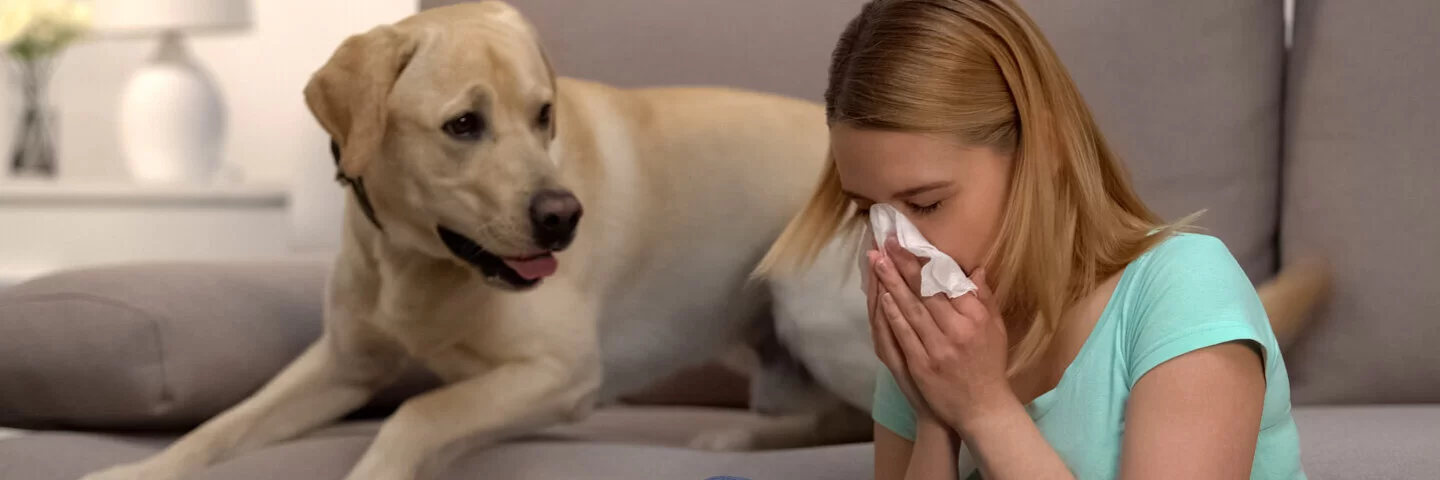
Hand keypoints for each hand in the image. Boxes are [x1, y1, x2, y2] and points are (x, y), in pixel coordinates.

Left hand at [872, 237, 1015, 434]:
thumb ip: (983, 298)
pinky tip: (882, 296)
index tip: (911, 243)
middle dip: (903, 265)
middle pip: (925, 292)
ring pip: (911, 310)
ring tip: (877, 261)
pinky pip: (903, 335)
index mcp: (975, 319)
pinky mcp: (921, 366)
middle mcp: (956, 332)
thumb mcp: (995, 329)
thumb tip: (975, 269)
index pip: (947, 283)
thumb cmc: (989, 365)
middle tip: (886, 243)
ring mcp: (937, 349)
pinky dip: (892, 315)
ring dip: (892, 284)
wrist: (982, 408)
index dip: (926, 262)